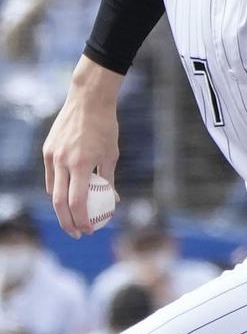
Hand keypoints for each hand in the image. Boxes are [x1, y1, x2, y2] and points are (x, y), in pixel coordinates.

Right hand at [42, 55, 122, 237]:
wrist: (88, 100)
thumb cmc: (105, 127)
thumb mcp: (111, 154)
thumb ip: (109, 179)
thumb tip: (112, 201)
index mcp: (81, 164)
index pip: (77, 201)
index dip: (82, 220)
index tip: (89, 231)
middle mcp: (63, 162)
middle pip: (60, 202)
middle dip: (68, 222)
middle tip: (78, 233)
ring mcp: (52, 156)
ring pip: (53, 191)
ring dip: (62, 207)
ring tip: (73, 217)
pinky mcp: (47, 150)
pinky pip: (51, 176)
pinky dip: (58, 189)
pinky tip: (68, 195)